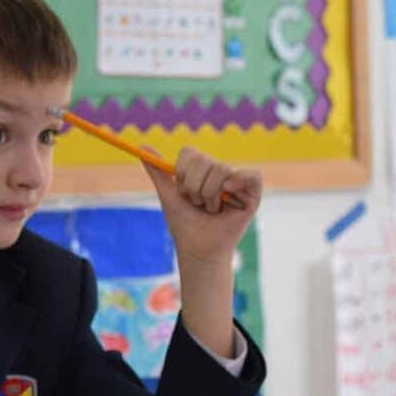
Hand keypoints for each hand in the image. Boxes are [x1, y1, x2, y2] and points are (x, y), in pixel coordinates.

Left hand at [145, 147, 262, 266]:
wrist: (197, 249)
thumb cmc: (184, 225)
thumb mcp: (168, 195)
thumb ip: (157, 171)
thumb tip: (142, 146)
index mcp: (201, 169)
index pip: (191, 153)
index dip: (182, 171)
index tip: (181, 190)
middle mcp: (220, 172)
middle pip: (205, 161)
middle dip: (195, 187)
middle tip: (198, 204)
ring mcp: (237, 183)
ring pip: (222, 170)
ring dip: (210, 195)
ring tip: (212, 209)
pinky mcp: (253, 195)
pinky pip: (251, 175)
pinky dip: (238, 181)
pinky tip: (228, 192)